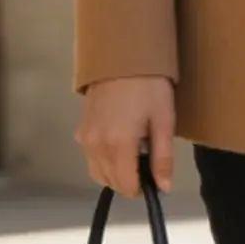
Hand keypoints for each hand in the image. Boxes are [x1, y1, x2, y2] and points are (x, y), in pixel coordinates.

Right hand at [76, 75, 175, 196]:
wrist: (122, 55)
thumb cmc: (149, 86)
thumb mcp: (163, 120)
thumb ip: (162, 158)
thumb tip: (164, 188)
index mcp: (118, 145)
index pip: (126, 185)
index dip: (143, 187)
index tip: (155, 177)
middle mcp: (96, 146)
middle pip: (111, 182)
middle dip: (130, 180)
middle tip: (147, 161)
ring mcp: (84, 138)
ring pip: (98, 173)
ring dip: (116, 173)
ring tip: (134, 153)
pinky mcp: (81, 130)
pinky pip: (91, 158)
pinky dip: (104, 161)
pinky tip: (119, 145)